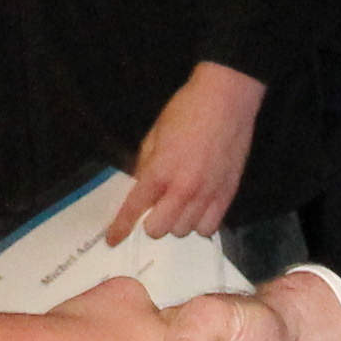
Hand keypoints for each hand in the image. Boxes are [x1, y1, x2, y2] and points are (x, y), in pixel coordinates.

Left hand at [105, 60, 266, 244]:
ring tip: (179, 204)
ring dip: (176, 221)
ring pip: (184, 230)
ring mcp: (207, 195)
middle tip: (156, 206)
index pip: (133, 209)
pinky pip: (210, 227)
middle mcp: (182, 190)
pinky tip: (198, 209)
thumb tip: (141, 188)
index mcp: (159, 172)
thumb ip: (145, 166)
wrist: (226, 100)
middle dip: (151, 221)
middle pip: (159, 230)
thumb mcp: (154, 134)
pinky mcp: (227, 195)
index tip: (112, 239)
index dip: (120, 228)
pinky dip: (199, 223)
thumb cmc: (186, 111)